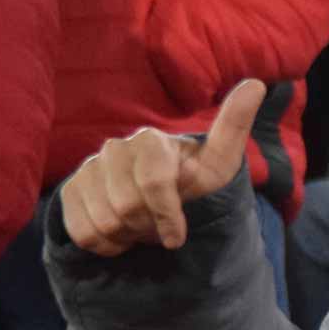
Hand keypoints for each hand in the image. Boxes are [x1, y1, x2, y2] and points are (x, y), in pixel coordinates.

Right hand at [61, 80, 264, 255]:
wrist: (159, 200)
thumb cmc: (193, 181)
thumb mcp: (219, 161)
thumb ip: (234, 126)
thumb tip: (257, 85)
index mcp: (149, 141)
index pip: (154, 183)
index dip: (167, 215)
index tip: (178, 236)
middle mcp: (114, 149)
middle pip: (127, 207)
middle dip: (149, 227)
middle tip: (161, 226)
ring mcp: (88, 169)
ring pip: (105, 222)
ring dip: (130, 236)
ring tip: (143, 226)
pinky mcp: (70, 191)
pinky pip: (84, 232)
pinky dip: (107, 244)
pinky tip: (122, 233)